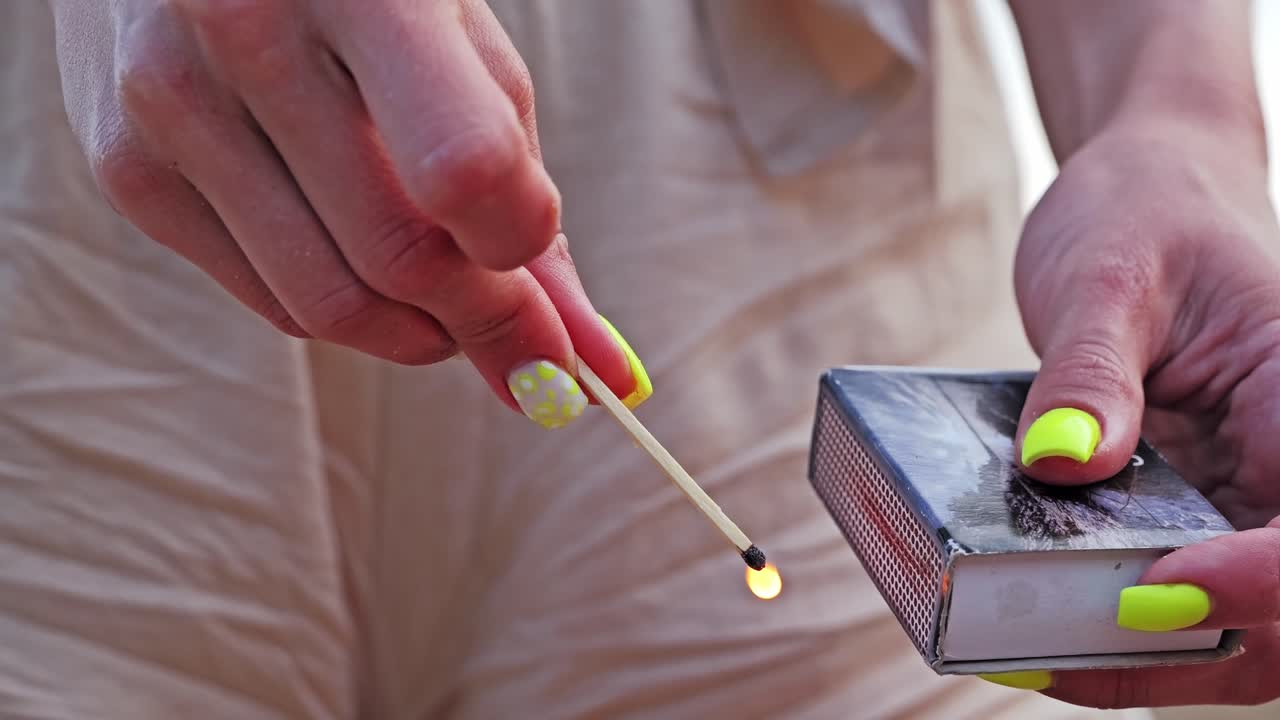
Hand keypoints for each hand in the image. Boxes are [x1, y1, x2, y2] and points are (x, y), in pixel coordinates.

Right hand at [47, 0, 644, 423]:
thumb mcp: (464, 50)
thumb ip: (525, 193)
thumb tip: (593, 362)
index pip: (466, 170)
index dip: (522, 242)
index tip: (538, 258)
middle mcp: (245, 32)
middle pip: (398, 256)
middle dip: (484, 319)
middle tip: (514, 323)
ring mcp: (167, 102)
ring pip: (326, 304)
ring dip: (419, 334)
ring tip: (448, 302)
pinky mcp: (125, 165)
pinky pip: (266, 301)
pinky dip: (341, 312)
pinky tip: (365, 267)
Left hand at [1006, 119, 1279, 706]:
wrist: (1146, 197)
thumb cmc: (1145, 214)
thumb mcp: (1108, 273)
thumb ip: (1089, 368)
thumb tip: (1060, 462)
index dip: (1259, 579)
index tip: (1156, 587)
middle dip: (1187, 649)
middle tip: (1047, 653)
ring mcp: (1244, 497)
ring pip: (1232, 625)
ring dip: (1139, 656)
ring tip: (1018, 651)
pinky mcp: (1190, 513)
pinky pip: (1166, 590)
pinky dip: (1107, 626)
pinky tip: (1023, 625)